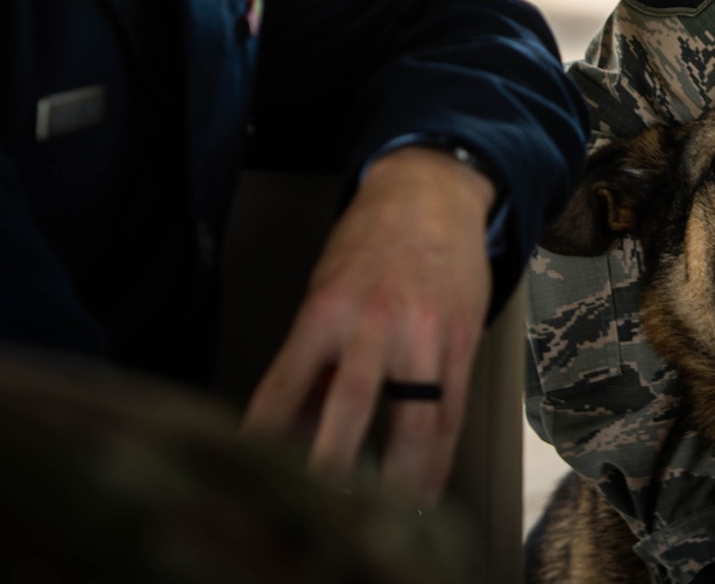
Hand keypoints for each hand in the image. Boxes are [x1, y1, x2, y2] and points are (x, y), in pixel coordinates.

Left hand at [244, 146, 495, 503]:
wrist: (431, 194)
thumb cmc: (371, 242)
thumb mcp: (325, 291)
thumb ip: (315, 359)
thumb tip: (296, 428)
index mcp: (326, 311)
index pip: (285, 386)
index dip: (265, 436)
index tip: (251, 473)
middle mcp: (374, 324)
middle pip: (350, 411)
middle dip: (333, 470)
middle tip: (319, 512)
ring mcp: (424, 335)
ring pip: (413, 423)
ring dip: (399, 480)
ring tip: (385, 519)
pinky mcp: (462, 342)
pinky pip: (450, 413)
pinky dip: (439, 457)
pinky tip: (428, 486)